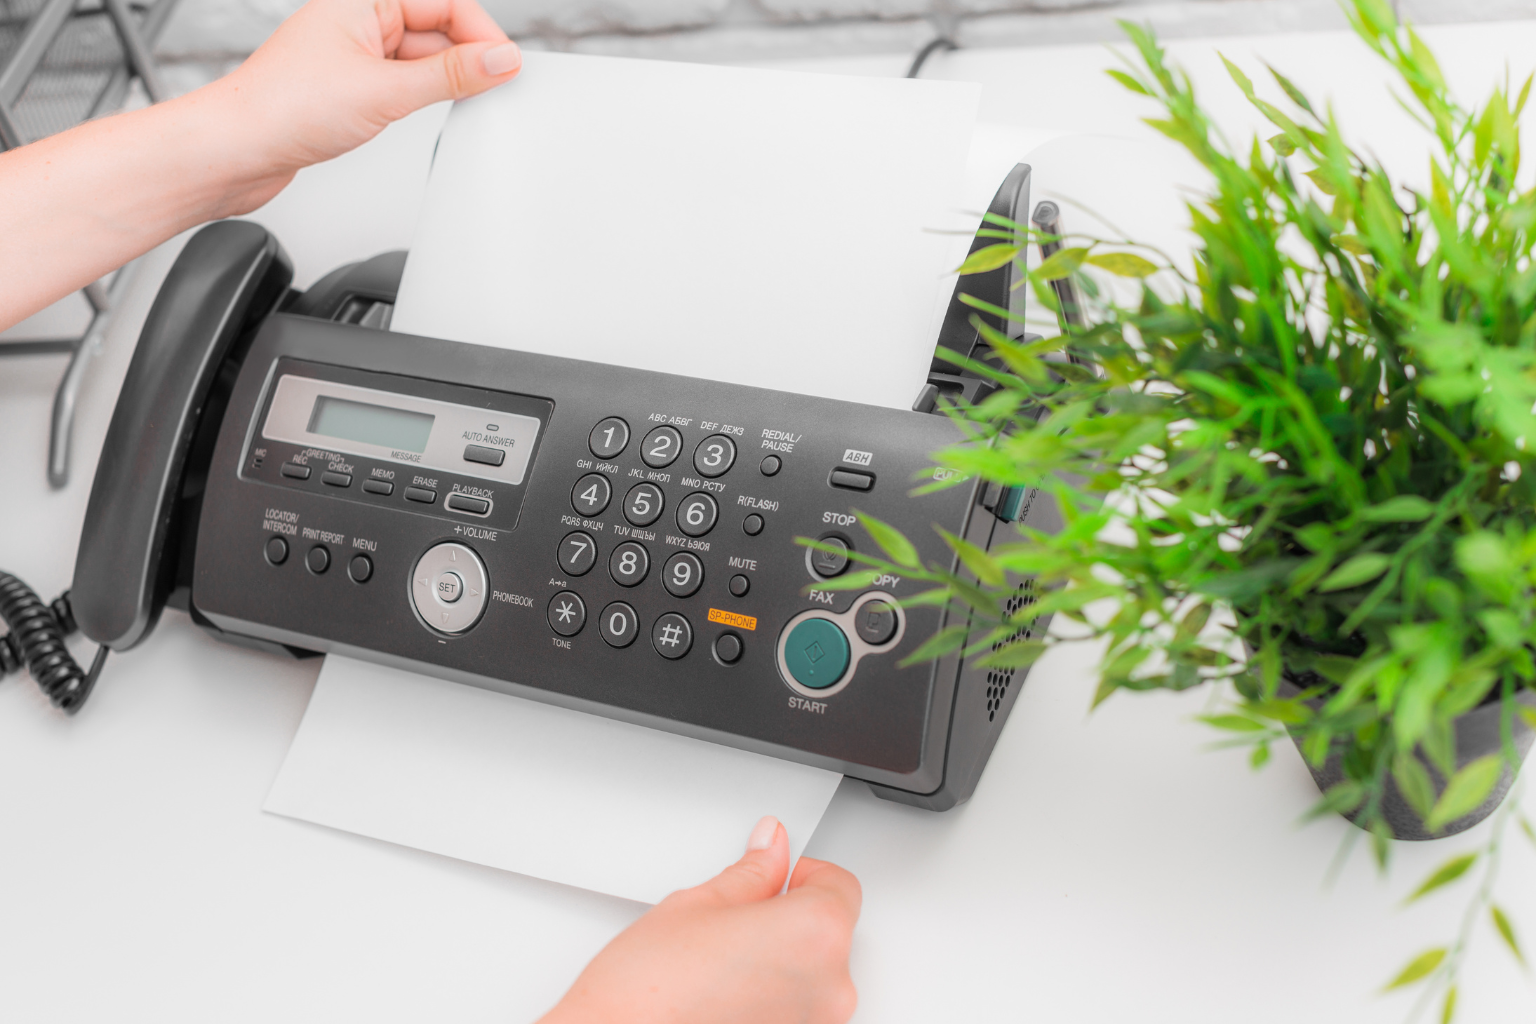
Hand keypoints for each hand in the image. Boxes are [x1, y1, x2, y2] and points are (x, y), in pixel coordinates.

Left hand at [199, 0, 521, 212]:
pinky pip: (402, 83)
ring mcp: (352, 55)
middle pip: (435, 28)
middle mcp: (355, 21)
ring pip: (420, 58)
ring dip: (443, 80)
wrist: (235, 151)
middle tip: (494, 88)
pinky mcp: (348, 88)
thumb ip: (451, 75)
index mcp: (360, 0)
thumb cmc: (282, 108)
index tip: (507, 65)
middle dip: (466, 57)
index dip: (481, 32)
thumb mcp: (386, 90)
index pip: (443, 2)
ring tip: (460, 104)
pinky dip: (422, 97)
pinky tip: (427, 115)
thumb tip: (501, 59)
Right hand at [541, 817, 861, 1023]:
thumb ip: (752, 873)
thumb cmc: (647, 994)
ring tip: (722, 967)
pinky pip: (797, 1014)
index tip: (778, 875)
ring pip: (813, 977)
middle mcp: (831, 988)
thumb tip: (771, 848)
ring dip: (782, 965)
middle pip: (830, 933)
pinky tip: (726, 999)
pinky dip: (773, 1002)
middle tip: (734, 923)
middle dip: (789, 920)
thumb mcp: (698, 904)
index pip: (839, 885)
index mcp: (816, 933)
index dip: (803, 873)